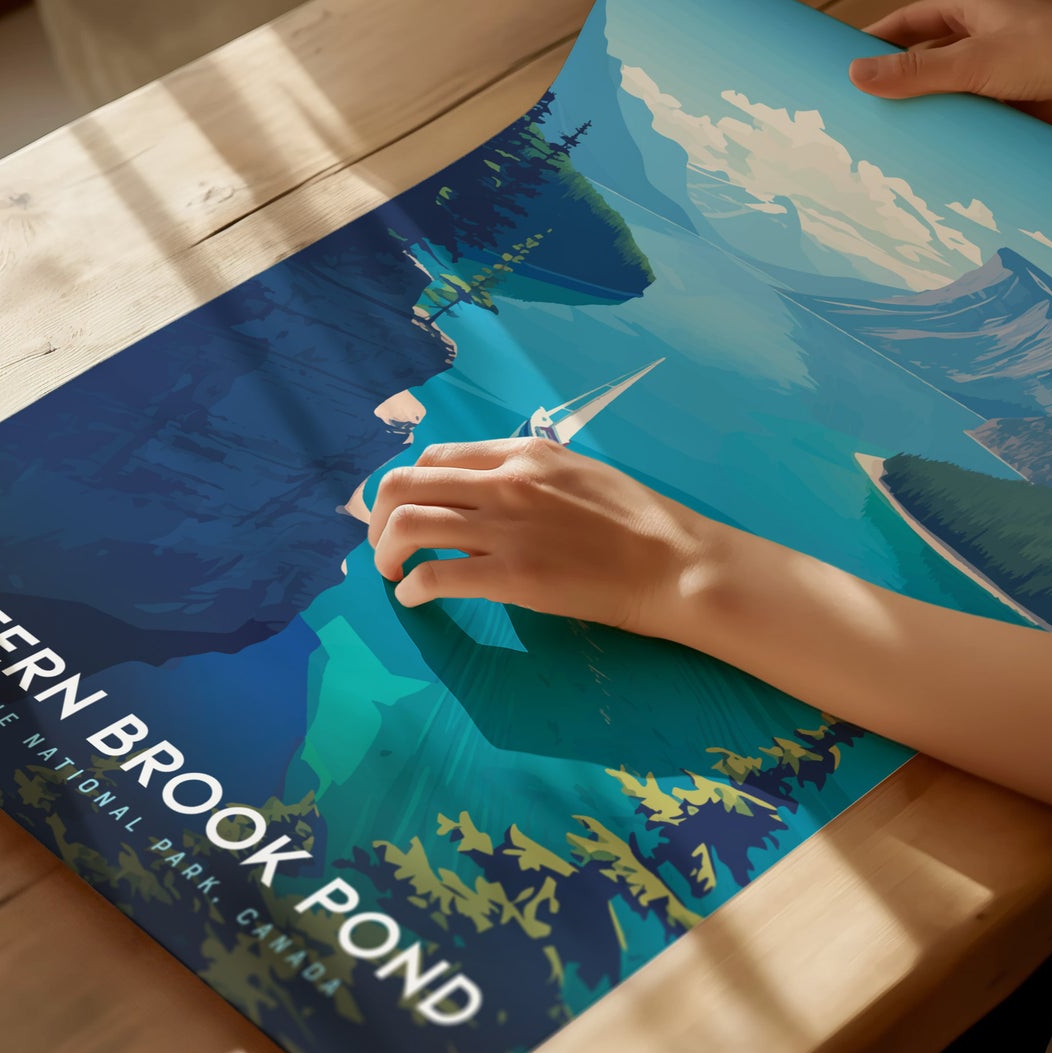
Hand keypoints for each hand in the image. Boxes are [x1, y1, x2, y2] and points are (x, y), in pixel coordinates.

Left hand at [368, 438, 711, 634]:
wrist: (672, 562)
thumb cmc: (633, 521)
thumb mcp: (574, 473)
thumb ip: (522, 476)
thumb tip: (477, 498)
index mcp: (520, 453)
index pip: (434, 457)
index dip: (407, 486)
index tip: (403, 512)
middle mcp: (504, 481)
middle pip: (405, 485)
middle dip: (378, 518)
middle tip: (383, 546)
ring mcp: (506, 528)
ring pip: (407, 526)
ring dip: (385, 552)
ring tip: (392, 573)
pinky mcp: (512, 576)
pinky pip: (435, 575)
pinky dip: (411, 588)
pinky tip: (415, 599)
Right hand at [848, 0, 1051, 124]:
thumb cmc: (1049, 52)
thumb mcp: (972, 62)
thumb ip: (914, 71)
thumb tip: (854, 75)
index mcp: (973, 8)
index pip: (911, 19)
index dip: (877, 37)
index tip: (845, 59)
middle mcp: (986, 32)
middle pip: (928, 53)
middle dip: (899, 75)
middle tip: (861, 102)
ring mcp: (1003, 65)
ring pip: (951, 84)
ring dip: (928, 104)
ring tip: (891, 131)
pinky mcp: (1018, 95)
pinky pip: (975, 109)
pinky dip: (956, 124)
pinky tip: (936, 146)